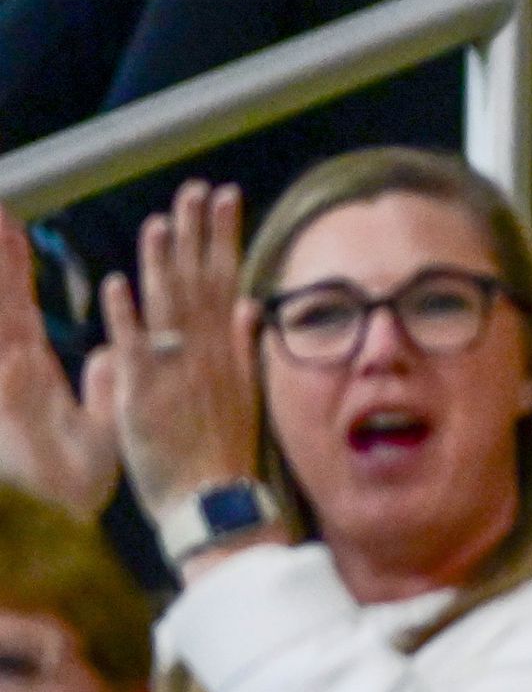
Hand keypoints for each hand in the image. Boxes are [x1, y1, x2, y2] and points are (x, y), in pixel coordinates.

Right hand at [0, 228, 117, 517]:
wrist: (65, 522)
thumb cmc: (71, 476)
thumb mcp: (95, 418)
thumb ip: (100, 382)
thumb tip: (110, 352)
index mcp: (30, 370)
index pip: (19, 306)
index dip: (11, 266)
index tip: (5, 223)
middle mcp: (14, 376)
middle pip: (2, 308)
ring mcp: (12, 399)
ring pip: (1, 338)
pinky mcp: (19, 429)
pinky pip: (16, 395)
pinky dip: (14, 375)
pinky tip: (16, 354)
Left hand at [89, 184, 262, 525]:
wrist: (214, 501)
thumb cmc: (226, 453)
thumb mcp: (247, 394)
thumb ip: (244, 346)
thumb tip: (251, 306)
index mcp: (226, 350)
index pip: (224, 278)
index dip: (223, 236)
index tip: (224, 197)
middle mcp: (203, 355)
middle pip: (198, 282)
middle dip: (197, 233)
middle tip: (194, 190)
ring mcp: (175, 373)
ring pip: (167, 309)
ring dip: (162, 265)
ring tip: (159, 223)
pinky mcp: (145, 396)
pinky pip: (133, 350)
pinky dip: (126, 318)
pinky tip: (119, 285)